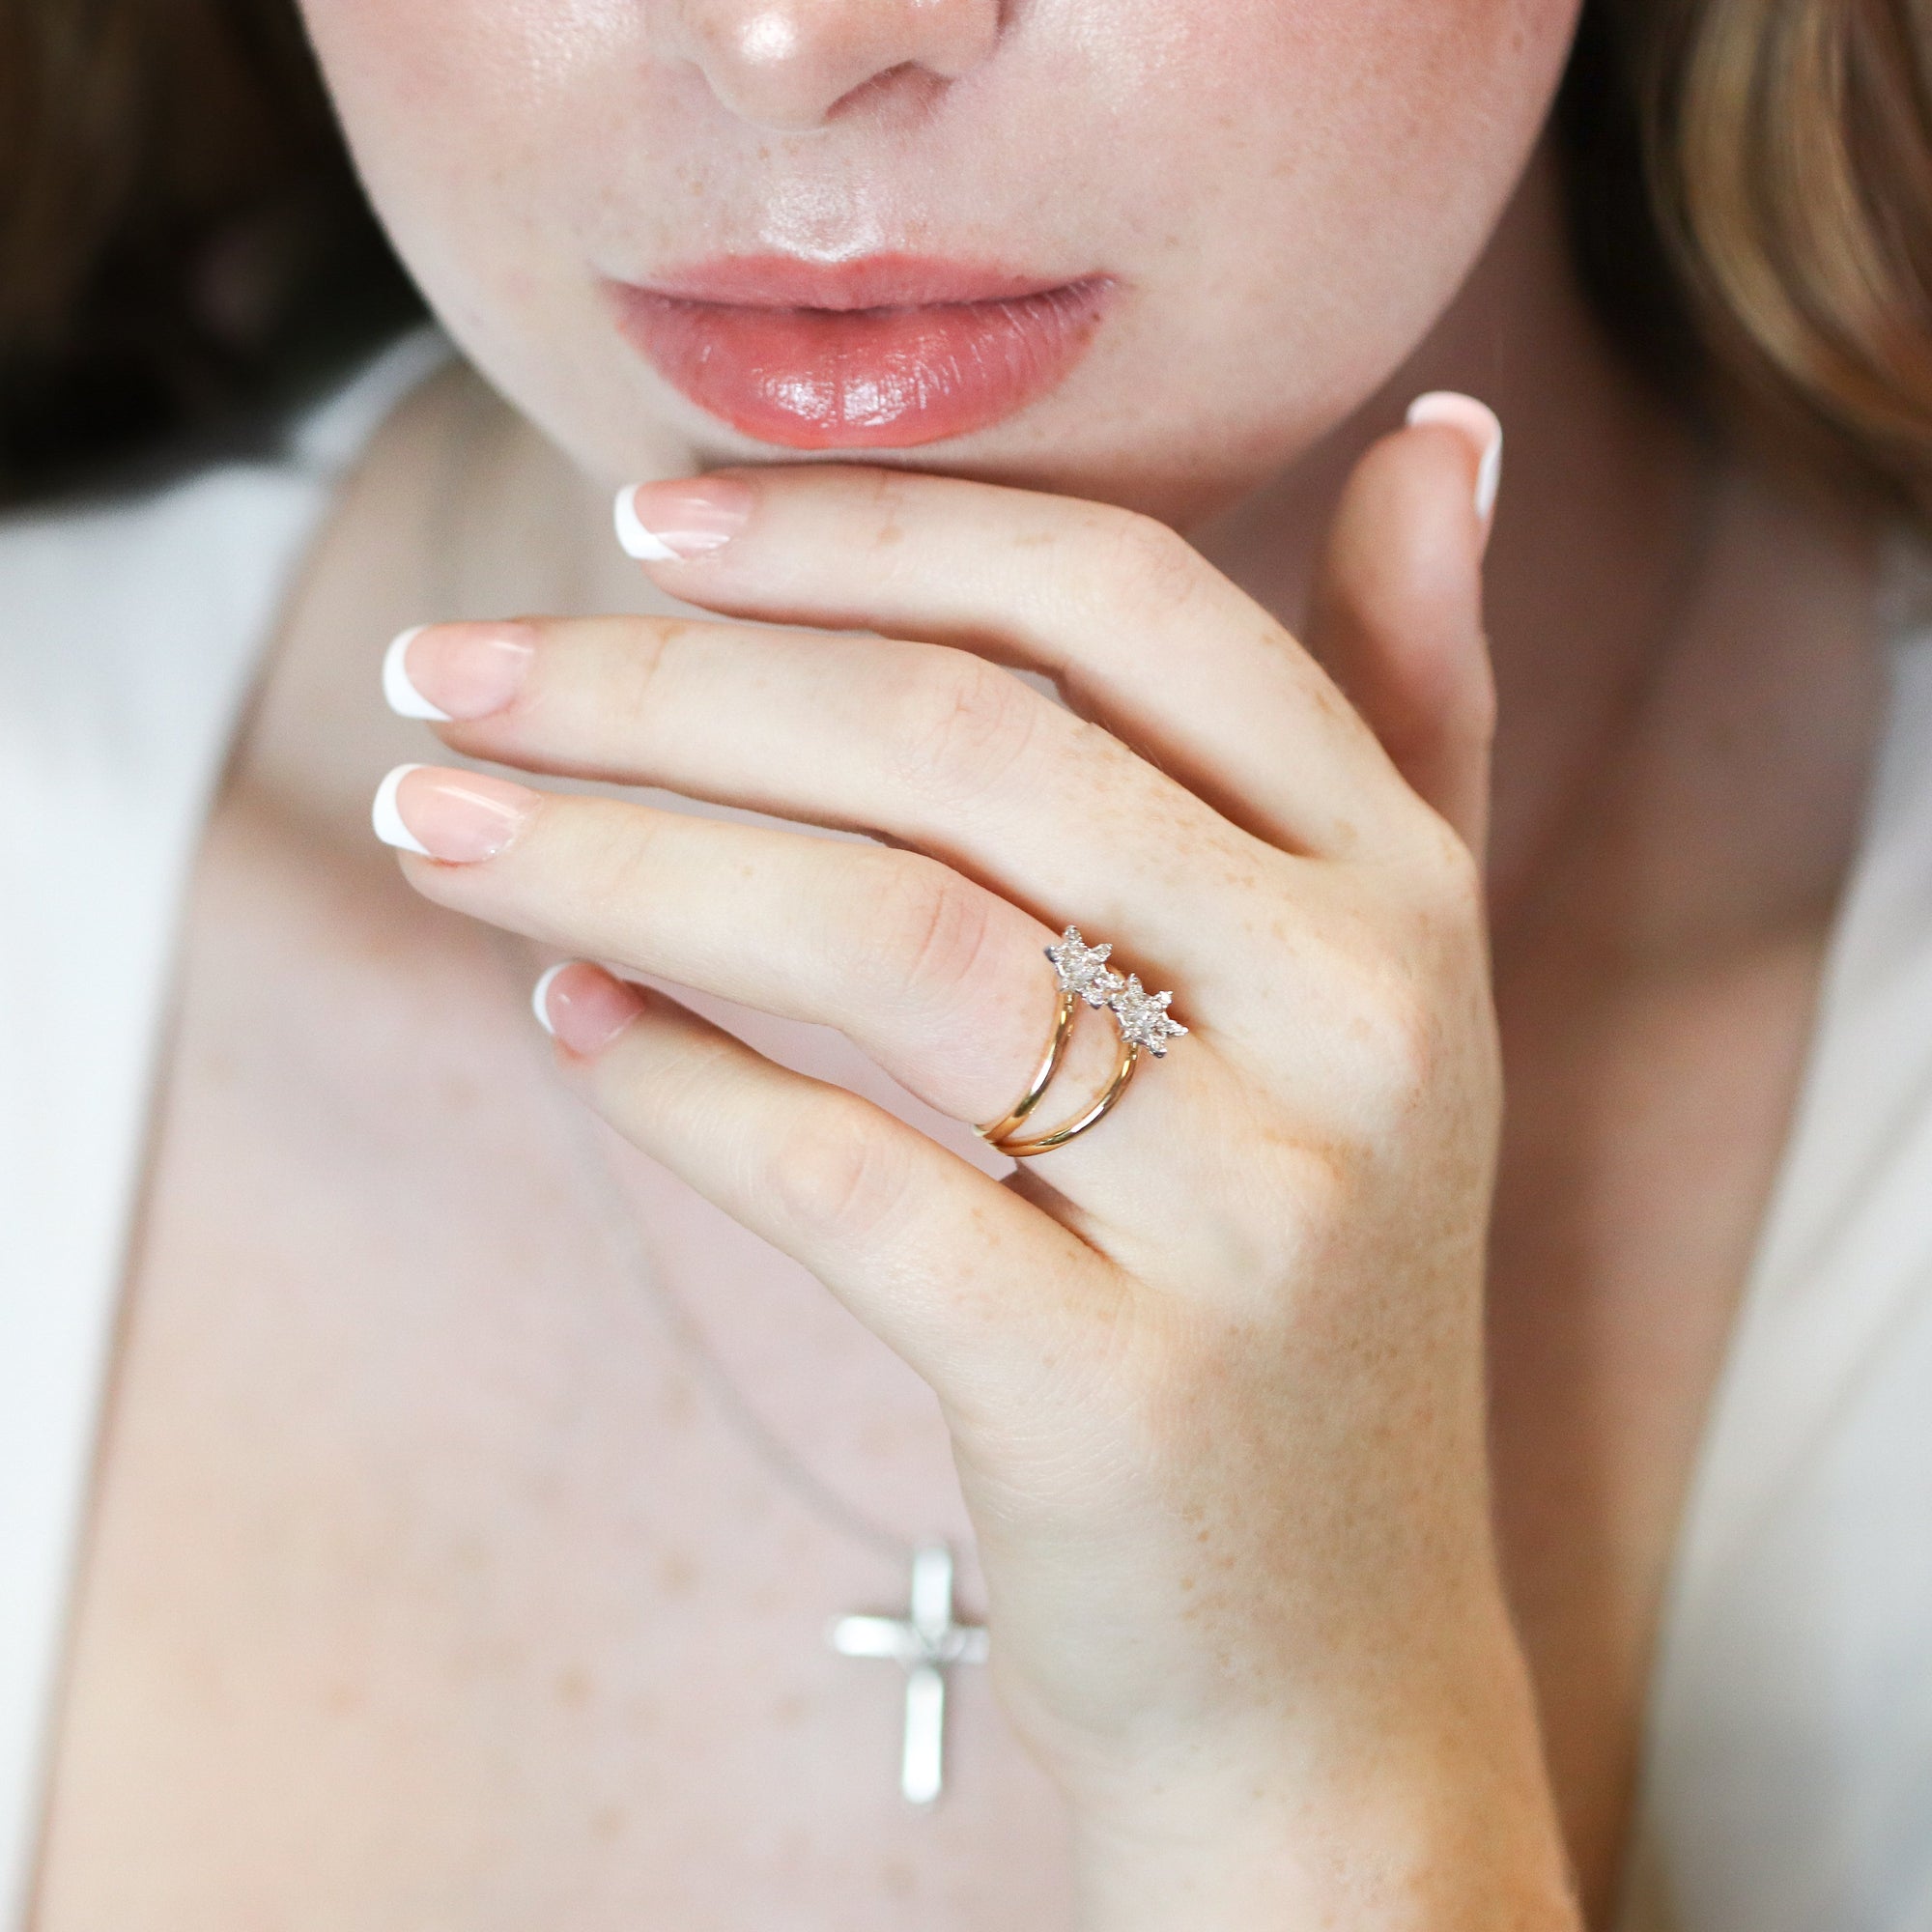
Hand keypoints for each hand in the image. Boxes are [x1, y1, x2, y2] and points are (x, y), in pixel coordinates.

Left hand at [373, 408, 1576, 1927]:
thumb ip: (1415, 704)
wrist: (1323, 1644)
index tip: (642, 520)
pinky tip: (561, 1014)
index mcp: (1399, 883)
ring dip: (616, 859)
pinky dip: (672, 1082)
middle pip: (961, 749)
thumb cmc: (1304, 1267)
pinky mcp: (1117, 1393)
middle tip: (444, 669)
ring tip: (429, 823)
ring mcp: (1253, 1212)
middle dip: (664, 684)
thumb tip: (1442, 428)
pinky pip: (843, 1183)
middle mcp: (1359, 1015)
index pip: (1122, 602)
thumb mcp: (1393, 979)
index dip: (867, 532)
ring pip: (886, 941)